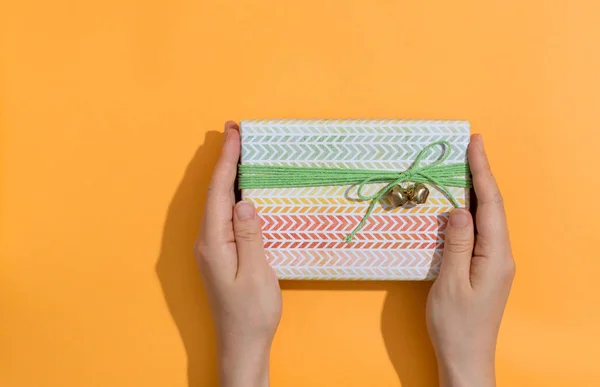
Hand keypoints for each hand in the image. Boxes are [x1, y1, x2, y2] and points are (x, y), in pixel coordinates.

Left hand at [195, 121, 281, 386]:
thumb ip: (250, 236)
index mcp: (214, 242)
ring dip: (227, 175)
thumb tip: (244, 201)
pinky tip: (241, 188)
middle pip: (214, 192)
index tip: (234, 133)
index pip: (219, 191)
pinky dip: (231, 193)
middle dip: (224, 160)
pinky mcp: (219, 253)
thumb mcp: (257, 274)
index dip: (227, 160)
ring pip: (217, 202)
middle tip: (235, 132)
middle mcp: (207, 241)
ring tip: (238, 151)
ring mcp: (211, 247)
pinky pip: (223, 214)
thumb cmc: (252, 313)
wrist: (242, 343)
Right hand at [426, 134, 515, 386]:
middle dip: (482, 175)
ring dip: (476, 191)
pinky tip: (460, 205)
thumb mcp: (451, 283)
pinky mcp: (484, 268)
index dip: (482, 171)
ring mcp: (494, 262)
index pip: (490, 204)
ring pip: (487, 218)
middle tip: (470, 146)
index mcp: (496, 255)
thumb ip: (456, 244)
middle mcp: (500, 255)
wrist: (466, 357)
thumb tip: (459, 210)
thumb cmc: (456, 324)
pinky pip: (479, 232)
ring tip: (464, 167)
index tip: (475, 143)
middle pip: (492, 207)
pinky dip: (470, 211)